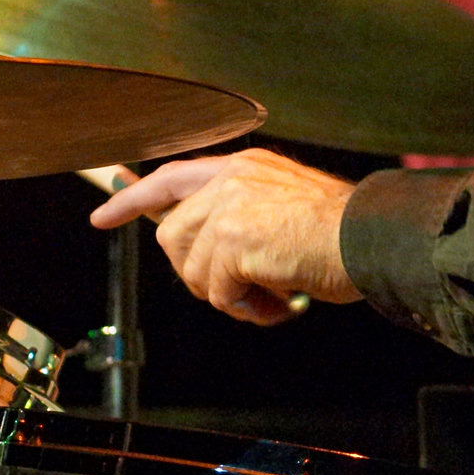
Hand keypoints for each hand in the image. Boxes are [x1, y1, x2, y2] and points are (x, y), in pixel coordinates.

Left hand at [89, 148, 360, 321]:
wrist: (369, 238)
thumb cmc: (342, 231)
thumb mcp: (285, 204)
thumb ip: (243, 214)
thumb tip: (207, 254)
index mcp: (245, 166)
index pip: (171, 175)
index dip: (133, 196)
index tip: (104, 214)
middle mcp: (232, 178)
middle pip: (172, 236)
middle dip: (196, 274)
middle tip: (240, 291)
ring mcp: (228, 207)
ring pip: (190, 269)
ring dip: (226, 295)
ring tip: (267, 296)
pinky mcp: (231, 240)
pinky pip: (215, 292)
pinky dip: (244, 308)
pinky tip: (274, 302)